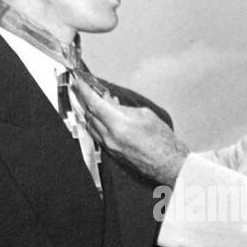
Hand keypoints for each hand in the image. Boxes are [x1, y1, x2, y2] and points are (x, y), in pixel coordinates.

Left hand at [71, 74, 189, 184]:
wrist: (169, 164)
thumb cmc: (162, 141)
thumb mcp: (145, 115)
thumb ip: (124, 108)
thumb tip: (111, 104)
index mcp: (118, 124)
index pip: (94, 104)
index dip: (83, 91)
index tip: (78, 82)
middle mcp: (110, 137)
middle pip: (89, 114)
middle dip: (85, 100)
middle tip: (85, 89)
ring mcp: (110, 146)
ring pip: (90, 126)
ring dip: (89, 112)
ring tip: (93, 102)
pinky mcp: (112, 153)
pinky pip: (97, 135)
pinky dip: (96, 123)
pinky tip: (101, 117)